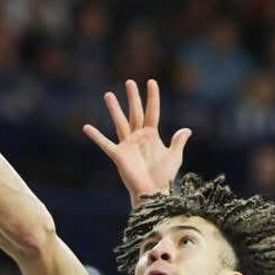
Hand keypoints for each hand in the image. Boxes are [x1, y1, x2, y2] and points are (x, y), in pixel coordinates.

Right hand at [81, 78, 189, 204]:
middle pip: (135, 113)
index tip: (152, 82)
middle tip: (129, 82)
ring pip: (120, 122)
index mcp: (152, 135)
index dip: (153, 98)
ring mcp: (127, 145)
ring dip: (114, 109)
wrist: (153, 193)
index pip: (153, 112)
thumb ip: (178, 142)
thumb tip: (187, 130)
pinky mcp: (119, 155)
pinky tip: (86, 127)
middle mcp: (138, 137)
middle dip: (133, 98)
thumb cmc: (164, 176)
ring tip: (108, 94)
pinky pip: (106, 144)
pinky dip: (96, 136)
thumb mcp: (174, 157)